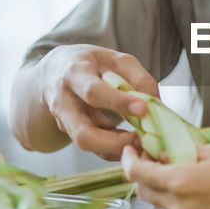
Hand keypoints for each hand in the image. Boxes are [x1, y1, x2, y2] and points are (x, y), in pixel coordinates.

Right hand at [35, 44, 159, 159]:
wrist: (55, 71)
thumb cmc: (89, 63)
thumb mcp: (114, 58)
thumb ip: (137, 76)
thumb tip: (154, 102)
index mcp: (74, 74)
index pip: (93, 92)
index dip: (118, 102)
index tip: (143, 108)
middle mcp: (64, 102)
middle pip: (83, 133)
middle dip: (114, 142)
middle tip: (140, 138)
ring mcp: (65, 121)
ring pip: (87, 145)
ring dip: (116, 149)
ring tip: (141, 142)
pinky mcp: (72, 133)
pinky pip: (94, 147)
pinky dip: (115, 150)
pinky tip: (132, 143)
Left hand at [122, 143, 209, 208]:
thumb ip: (184, 153)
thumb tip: (166, 153)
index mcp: (181, 183)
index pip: (137, 173)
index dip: (129, 159)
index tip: (131, 148)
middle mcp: (180, 207)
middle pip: (143, 191)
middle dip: (142, 172)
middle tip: (151, 155)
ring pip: (158, 204)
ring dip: (158, 186)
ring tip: (171, 168)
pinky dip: (174, 198)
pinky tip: (188, 184)